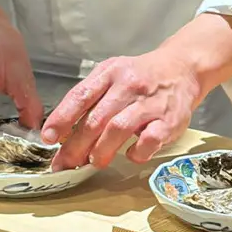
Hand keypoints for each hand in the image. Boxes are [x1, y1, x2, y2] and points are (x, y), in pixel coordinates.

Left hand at [45, 49, 201, 170]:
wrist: (183, 68)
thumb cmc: (141, 76)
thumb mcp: (112, 74)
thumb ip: (90, 97)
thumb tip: (63, 131)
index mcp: (110, 72)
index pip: (80, 96)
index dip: (61, 118)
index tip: (48, 138)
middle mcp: (128, 85)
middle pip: (96, 119)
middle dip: (76, 146)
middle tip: (64, 164)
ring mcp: (149, 103)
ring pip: (119, 129)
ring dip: (102, 150)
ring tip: (94, 162)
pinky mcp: (169, 119)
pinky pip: (149, 140)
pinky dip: (136, 152)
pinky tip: (130, 155)